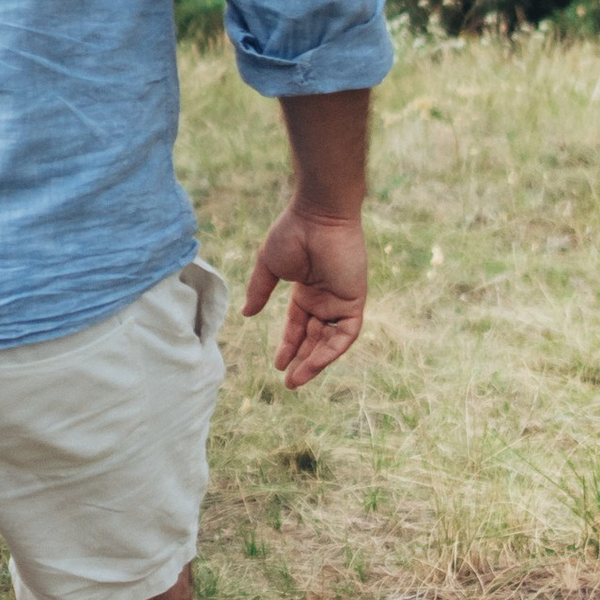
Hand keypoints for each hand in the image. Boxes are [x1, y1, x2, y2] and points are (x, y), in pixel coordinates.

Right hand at [240, 203, 367, 388]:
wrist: (318, 216)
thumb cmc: (293, 233)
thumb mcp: (269, 266)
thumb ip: (259, 291)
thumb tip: (246, 314)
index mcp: (307, 291)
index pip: (299, 326)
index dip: (289, 346)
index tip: (278, 365)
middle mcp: (325, 299)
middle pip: (315, 338)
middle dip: (302, 361)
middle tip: (289, 383)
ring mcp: (340, 300)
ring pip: (330, 341)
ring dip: (316, 361)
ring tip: (297, 379)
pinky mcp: (354, 300)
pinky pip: (345, 334)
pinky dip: (331, 350)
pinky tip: (315, 363)